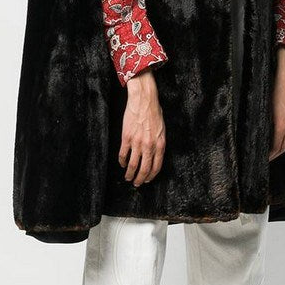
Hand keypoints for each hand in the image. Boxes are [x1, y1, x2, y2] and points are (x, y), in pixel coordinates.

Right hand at [120, 69, 165, 185]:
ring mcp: (137, 143)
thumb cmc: (154, 112)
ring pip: (132, 165)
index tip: (147, 180)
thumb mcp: (162, 130)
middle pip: (144, 169)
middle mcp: (149, 146)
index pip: (156, 167)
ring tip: (128, 178)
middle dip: (140, 179)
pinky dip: (122, 162)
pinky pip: (123, 154)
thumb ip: (159, 144)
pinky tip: (122, 164)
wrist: (144, 100)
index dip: (151, 176)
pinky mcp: (126, 138)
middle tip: (136, 184)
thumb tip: (155, 155)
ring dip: (130, 174)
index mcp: (160, 145)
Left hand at [269, 46, 284, 160]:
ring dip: (280, 149)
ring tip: (270, 153)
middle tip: (264, 160)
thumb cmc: (274, 84)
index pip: (276, 146)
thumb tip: (254, 131)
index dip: (269, 155)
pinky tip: (277, 139)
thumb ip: (262, 118)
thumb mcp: (264, 101)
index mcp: (282, 122)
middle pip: (283, 146)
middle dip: (274, 155)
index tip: (261, 159)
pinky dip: (284, 140)